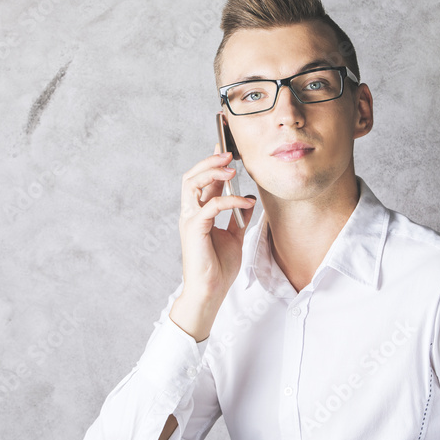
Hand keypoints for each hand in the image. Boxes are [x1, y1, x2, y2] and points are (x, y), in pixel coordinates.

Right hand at [171, 143, 255, 340]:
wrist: (211, 291)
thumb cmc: (219, 267)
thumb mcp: (235, 236)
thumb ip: (239, 216)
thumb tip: (249, 198)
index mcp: (199, 213)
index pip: (203, 180)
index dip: (213, 163)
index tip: (226, 148)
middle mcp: (190, 213)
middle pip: (192, 176)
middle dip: (209, 161)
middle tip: (228, 153)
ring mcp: (190, 219)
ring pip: (192, 184)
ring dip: (212, 172)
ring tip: (231, 168)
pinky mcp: (194, 229)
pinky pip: (211, 205)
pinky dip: (230, 200)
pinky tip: (246, 201)